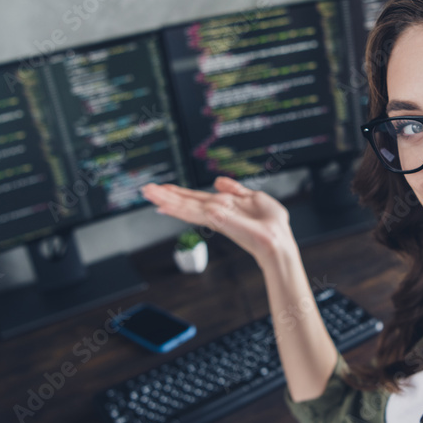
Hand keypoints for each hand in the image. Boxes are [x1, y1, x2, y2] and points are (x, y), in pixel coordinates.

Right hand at [140, 177, 295, 264]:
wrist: (277, 242)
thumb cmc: (271, 225)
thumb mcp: (255, 198)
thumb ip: (236, 190)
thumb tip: (218, 180)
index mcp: (223, 206)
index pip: (196, 198)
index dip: (178, 193)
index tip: (162, 188)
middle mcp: (216, 212)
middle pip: (186, 202)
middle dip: (166, 195)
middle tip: (145, 189)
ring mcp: (215, 217)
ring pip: (185, 206)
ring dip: (166, 199)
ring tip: (147, 193)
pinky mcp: (217, 220)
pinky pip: (194, 212)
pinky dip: (177, 208)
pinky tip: (164, 205)